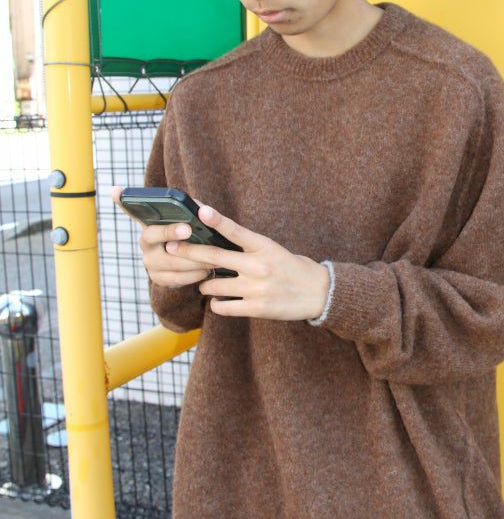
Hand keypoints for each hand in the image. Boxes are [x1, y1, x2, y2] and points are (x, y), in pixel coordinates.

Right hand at [109, 185, 213, 287]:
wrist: (192, 265)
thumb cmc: (191, 236)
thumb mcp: (189, 221)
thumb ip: (190, 211)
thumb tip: (202, 208)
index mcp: (150, 226)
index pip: (132, 211)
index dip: (122, 201)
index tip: (118, 190)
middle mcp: (146, 245)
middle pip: (152, 237)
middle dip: (170, 232)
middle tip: (188, 228)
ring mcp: (150, 264)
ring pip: (170, 262)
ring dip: (193, 258)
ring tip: (212, 253)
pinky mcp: (159, 280)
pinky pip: (178, 279)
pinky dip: (195, 274)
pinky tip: (208, 269)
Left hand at [162, 204, 330, 321]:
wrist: (318, 293)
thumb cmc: (293, 268)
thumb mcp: (274, 250)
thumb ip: (249, 248)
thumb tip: (217, 243)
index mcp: (264, 246)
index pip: (235, 230)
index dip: (217, 220)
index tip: (200, 211)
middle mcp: (258, 266)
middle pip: (215, 257)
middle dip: (189, 252)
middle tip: (170, 249)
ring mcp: (256, 288)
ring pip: (214, 286)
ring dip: (204, 285)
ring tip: (205, 285)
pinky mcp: (256, 308)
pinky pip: (224, 308)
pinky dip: (217, 305)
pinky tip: (219, 302)